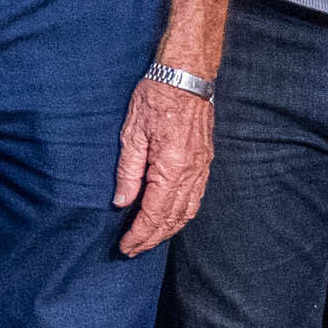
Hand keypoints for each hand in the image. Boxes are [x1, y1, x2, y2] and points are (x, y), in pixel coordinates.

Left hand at [112, 74, 215, 256]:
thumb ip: (127, 172)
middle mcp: (191, 173)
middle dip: (152, 238)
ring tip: (148, 240)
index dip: (139, 234)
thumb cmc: (155, 99)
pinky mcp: (205, 162)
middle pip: (172, 219)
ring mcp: (202, 168)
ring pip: (187, 211)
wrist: (187, 76)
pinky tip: (169, 219)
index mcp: (171, 168)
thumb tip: (121, 202)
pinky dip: (182, 215)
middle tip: (132, 250)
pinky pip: (196, 198)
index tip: (125, 247)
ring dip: (168, 230)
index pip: (154, 213)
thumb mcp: (131, 134)